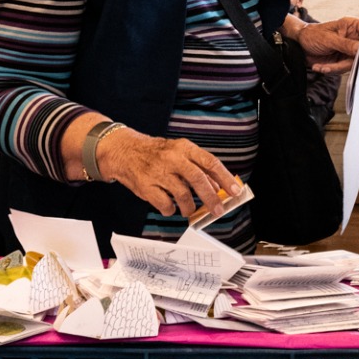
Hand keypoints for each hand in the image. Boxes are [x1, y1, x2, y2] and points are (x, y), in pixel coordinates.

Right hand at [83, 126, 243, 218]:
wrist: (123, 151)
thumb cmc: (155, 154)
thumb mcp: (178, 152)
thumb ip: (197, 167)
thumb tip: (218, 186)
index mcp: (184, 148)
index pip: (210, 162)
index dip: (225, 178)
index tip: (235, 191)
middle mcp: (172, 158)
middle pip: (198, 179)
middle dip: (211, 198)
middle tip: (218, 210)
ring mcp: (158, 172)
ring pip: (182, 195)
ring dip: (189, 207)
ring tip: (189, 210)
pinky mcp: (146, 186)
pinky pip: (165, 205)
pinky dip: (170, 210)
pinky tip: (170, 207)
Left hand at [294, 15, 358, 73]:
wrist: (300, 44)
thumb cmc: (313, 35)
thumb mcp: (328, 39)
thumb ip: (346, 45)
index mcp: (353, 26)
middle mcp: (354, 38)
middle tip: (354, 66)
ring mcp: (350, 50)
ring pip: (355, 63)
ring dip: (339, 67)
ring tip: (323, 67)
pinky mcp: (343, 60)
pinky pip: (344, 69)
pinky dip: (332, 70)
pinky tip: (320, 67)